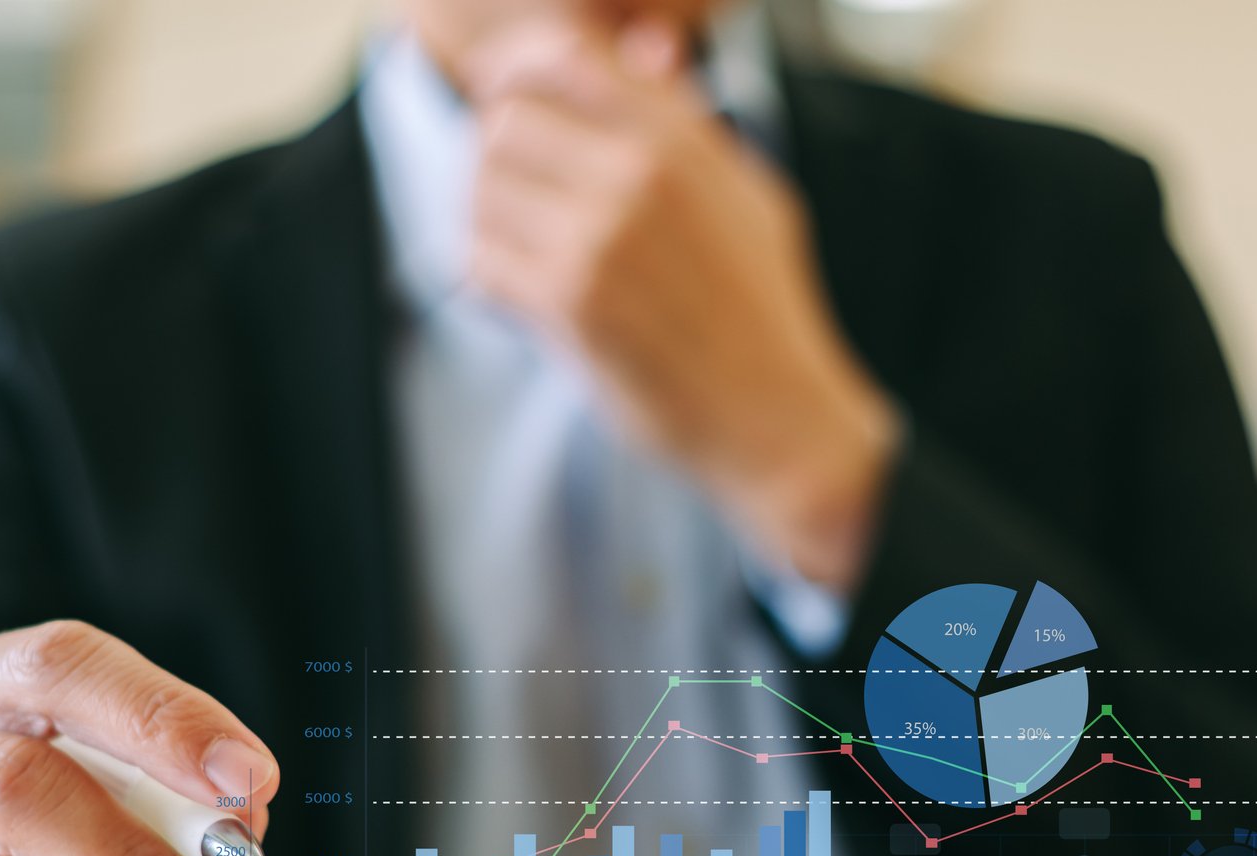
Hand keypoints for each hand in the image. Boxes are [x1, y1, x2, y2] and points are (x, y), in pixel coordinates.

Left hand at [464, 16, 899, 589]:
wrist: (775, 410)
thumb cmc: (760, 306)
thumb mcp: (746, 190)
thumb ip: (687, 119)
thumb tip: (646, 45)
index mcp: (681, 138)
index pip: (560, 58)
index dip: (515, 76)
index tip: (506, 106)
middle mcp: (639, 175)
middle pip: (505, 122)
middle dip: (498, 159)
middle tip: (519, 199)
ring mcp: (601, 238)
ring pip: (482, 190)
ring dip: (488, 221)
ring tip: (521, 250)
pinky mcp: (570, 303)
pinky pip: (481, 262)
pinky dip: (490, 280)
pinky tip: (524, 297)